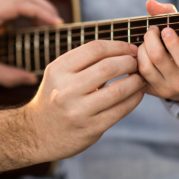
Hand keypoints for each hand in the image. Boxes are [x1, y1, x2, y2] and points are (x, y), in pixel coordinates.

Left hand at [0, 0, 62, 86]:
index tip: (58, 24)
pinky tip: (37, 27)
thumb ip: (6, 75)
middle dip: (46, 9)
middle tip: (60, 26)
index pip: (23, 5)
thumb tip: (30, 79)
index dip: (43, 13)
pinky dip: (30, 13)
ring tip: (52, 26)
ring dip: (39, 9)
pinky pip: (16, 6)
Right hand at [24, 40, 145, 161]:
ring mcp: (78, 111)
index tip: (130, 49)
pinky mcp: (90, 129)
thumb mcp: (59, 74)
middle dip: (129, 62)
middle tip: (137, 63)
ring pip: (118, 90)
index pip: (95, 49)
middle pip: (108, 67)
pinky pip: (120, 110)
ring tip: (140, 78)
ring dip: (136, 81)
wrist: (38, 133)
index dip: (118, 46)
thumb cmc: (55, 97)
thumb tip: (122, 49)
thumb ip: (84, 62)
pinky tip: (137, 94)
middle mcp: (65, 89)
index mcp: (58, 70)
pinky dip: (134, 99)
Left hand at [138, 0, 178, 101]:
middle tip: (152, 31)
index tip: (166, 29)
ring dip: (141, 49)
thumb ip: (170, 15)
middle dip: (150, 39)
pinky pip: (136, 74)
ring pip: (145, 67)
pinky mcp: (149, 92)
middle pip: (158, 58)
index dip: (172, 42)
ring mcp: (163, 89)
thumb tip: (150, 3)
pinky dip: (134, 60)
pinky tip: (138, 53)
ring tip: (145, 42)